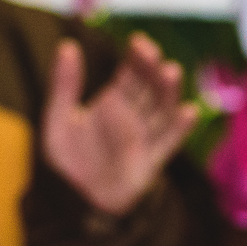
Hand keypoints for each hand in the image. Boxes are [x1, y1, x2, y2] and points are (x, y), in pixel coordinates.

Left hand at [43, 34, 197, 215]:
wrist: (72, 203)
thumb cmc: (66, 161)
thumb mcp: (58, 120)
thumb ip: (64, 85)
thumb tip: (67, 45)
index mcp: (114, 102)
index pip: (131, 74)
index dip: (137, 58)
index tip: (138, 42)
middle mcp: (134, 116)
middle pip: (150, 88)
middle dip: (153, 70)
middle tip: (154, 55)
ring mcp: (144, 137)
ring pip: (162, 110)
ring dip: (168, 92)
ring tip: (171, 72)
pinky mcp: (150, 161)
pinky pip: (168, 143)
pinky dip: (179, 128)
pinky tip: (188, 112)